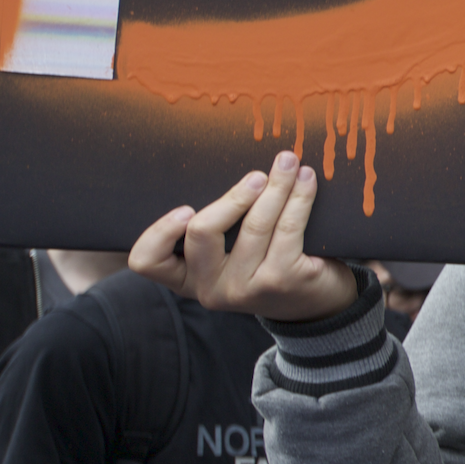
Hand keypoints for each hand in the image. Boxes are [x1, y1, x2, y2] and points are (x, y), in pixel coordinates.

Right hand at [128, 151, 359, 322]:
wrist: (317, 301)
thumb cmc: (267, 265)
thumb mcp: (230, 255)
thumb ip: (216, 227)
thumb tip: (228, 171)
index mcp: (186, 278)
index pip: (147, 261)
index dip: (159, 232)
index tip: (186, 208)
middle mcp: (209, 288)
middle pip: (203, 231)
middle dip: (233, 196)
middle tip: (258, 176)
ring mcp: (245, 288)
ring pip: (254, 223)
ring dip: (277, 186)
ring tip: (288, 163)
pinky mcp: (282, 280)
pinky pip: (288, 226)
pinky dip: (300, 197)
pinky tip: (307, 180)